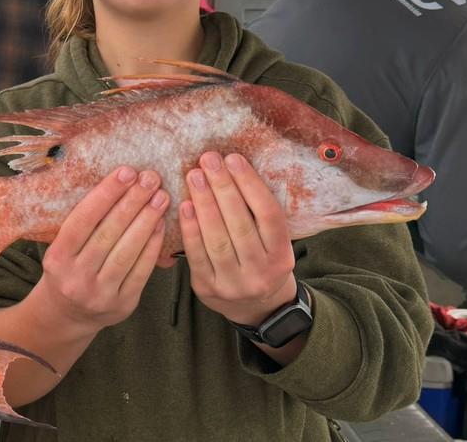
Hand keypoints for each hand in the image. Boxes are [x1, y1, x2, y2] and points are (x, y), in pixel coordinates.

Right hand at [33, 166, 169, 333]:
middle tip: (151, 178)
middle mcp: (75, 277)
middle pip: (107, 234)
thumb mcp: (62, 249)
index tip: (126, 172)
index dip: (106, 194)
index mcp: (57, 258)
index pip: (82, 221)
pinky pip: (141, 271)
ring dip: (146, 221)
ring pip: (126, 252)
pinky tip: (161, 225)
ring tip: (161, 197)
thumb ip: (82, 225)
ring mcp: (99, 294)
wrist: (68, 316)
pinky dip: (153, 246)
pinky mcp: (122, 305)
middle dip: (132, 202)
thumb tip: (117, 185)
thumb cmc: (68, 269)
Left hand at [180, 152, 296, 325]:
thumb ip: (259, 216)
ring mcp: (233, 283)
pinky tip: (185, 205)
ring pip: (217, 239)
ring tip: (194, 176)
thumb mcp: (273, 244)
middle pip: (240, 224)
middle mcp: (260, 272)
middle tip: (208, 160)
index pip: (268, 215)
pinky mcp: (207, 288)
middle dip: (223, 188)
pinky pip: (197, 254)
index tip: (233, 159)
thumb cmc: (261, 262)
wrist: (255, 308)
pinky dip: (190, 228)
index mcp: (282, 256)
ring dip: (204, 203)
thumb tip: (234, 169)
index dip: (250, 185)